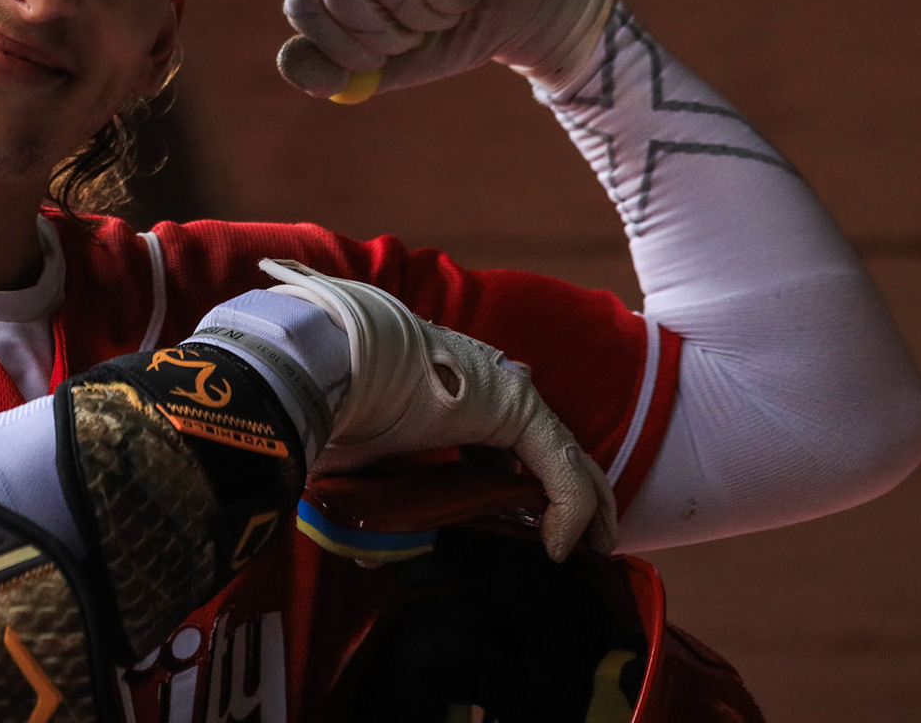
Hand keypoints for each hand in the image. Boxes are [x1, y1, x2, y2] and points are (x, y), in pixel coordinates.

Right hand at [257, 258, 617, 561]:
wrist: (326, 362)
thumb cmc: (330, 408)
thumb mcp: (357, 461)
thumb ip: (369, 503)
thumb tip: (362, 557)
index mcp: (452, 396)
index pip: (501, 443)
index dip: (517, 484)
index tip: (520, 524)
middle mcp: (486, 387)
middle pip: (543, 449)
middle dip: (563, 495)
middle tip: (572, 540)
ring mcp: (505, 394)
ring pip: (562, 457)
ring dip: (582, 504)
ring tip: (594, 545)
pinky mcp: (521, 411)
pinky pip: (560, 470)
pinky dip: (570, 510)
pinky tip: (560, 547)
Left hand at [279, 0, 613, 99]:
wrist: (525, 7)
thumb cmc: (450, 28)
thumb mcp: (388, 60)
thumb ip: (334, 66)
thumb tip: (289, 64)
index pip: (304, 0)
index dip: (336, 46)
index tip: (372, 65)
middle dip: (383, 37)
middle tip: (415, 38)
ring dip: (424, 18)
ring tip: (445, 10)